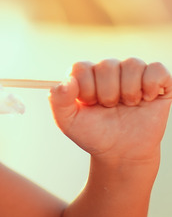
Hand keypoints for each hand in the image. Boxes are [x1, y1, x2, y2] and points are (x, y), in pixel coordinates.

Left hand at [49, 58, 171, 163]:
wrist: (122, 153)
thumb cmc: (94, 134)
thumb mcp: (67, 121)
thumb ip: (58, 100)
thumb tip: (67, 81)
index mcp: (86, 76)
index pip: (81, 67)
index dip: (86, 88)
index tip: (90, 104)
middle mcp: (109, 71)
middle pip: (107, 65)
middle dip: (107, 93)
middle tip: (110, 108)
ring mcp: (133, 75)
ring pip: (132, 64)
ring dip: (129, 90)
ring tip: (128, 105)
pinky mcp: (157, 83)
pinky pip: (157, 69)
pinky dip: (151, 84)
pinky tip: (146, 99)